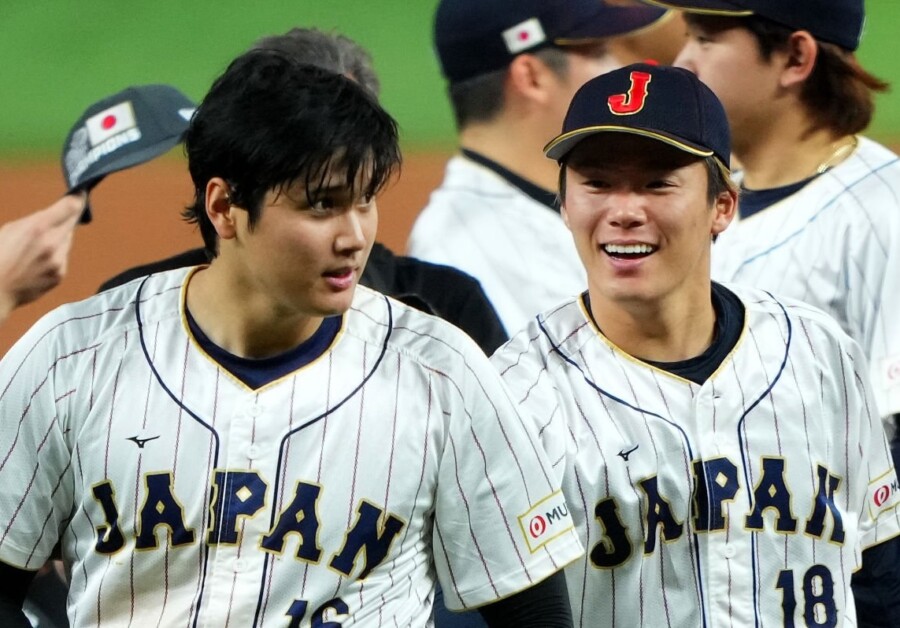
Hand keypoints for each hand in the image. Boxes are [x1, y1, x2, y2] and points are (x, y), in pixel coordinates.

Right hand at [0, 194, 84, 323]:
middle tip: (63, 214)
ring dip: (58, 239)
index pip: (70, 207)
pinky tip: (37, 262)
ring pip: (66, 241)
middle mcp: (52, 243)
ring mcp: (58, 261)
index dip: (78, 198)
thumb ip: (35, 221)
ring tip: (37, 246)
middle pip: (71, 223)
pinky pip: (62, 259)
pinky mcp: (60, 274)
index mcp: (38, 227)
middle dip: (67, 218)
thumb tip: (53, 216)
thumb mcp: (10, 229)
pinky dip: (54, 256)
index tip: (81, 193)